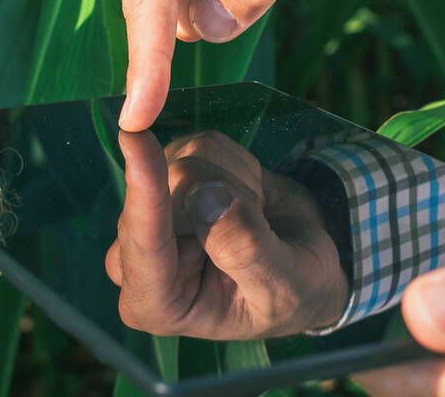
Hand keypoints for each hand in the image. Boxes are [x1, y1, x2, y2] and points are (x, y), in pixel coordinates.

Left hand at [105, 129, 349, 338]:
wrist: (310, 265)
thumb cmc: (295, 292)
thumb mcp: (283, 285)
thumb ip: (244, 248)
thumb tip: (202, 196)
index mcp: (157, 304)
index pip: (143, 243)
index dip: (143, 192)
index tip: (134, 139)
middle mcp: (139, 258)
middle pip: (167, 188)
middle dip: (225, 195)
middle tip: (262, 232)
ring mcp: (152, 211)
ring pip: (184, 158)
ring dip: (236, 181)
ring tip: (255, 219)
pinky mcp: (169, 174)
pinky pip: (202, 142)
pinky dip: (237, 163)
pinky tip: (247, 197)